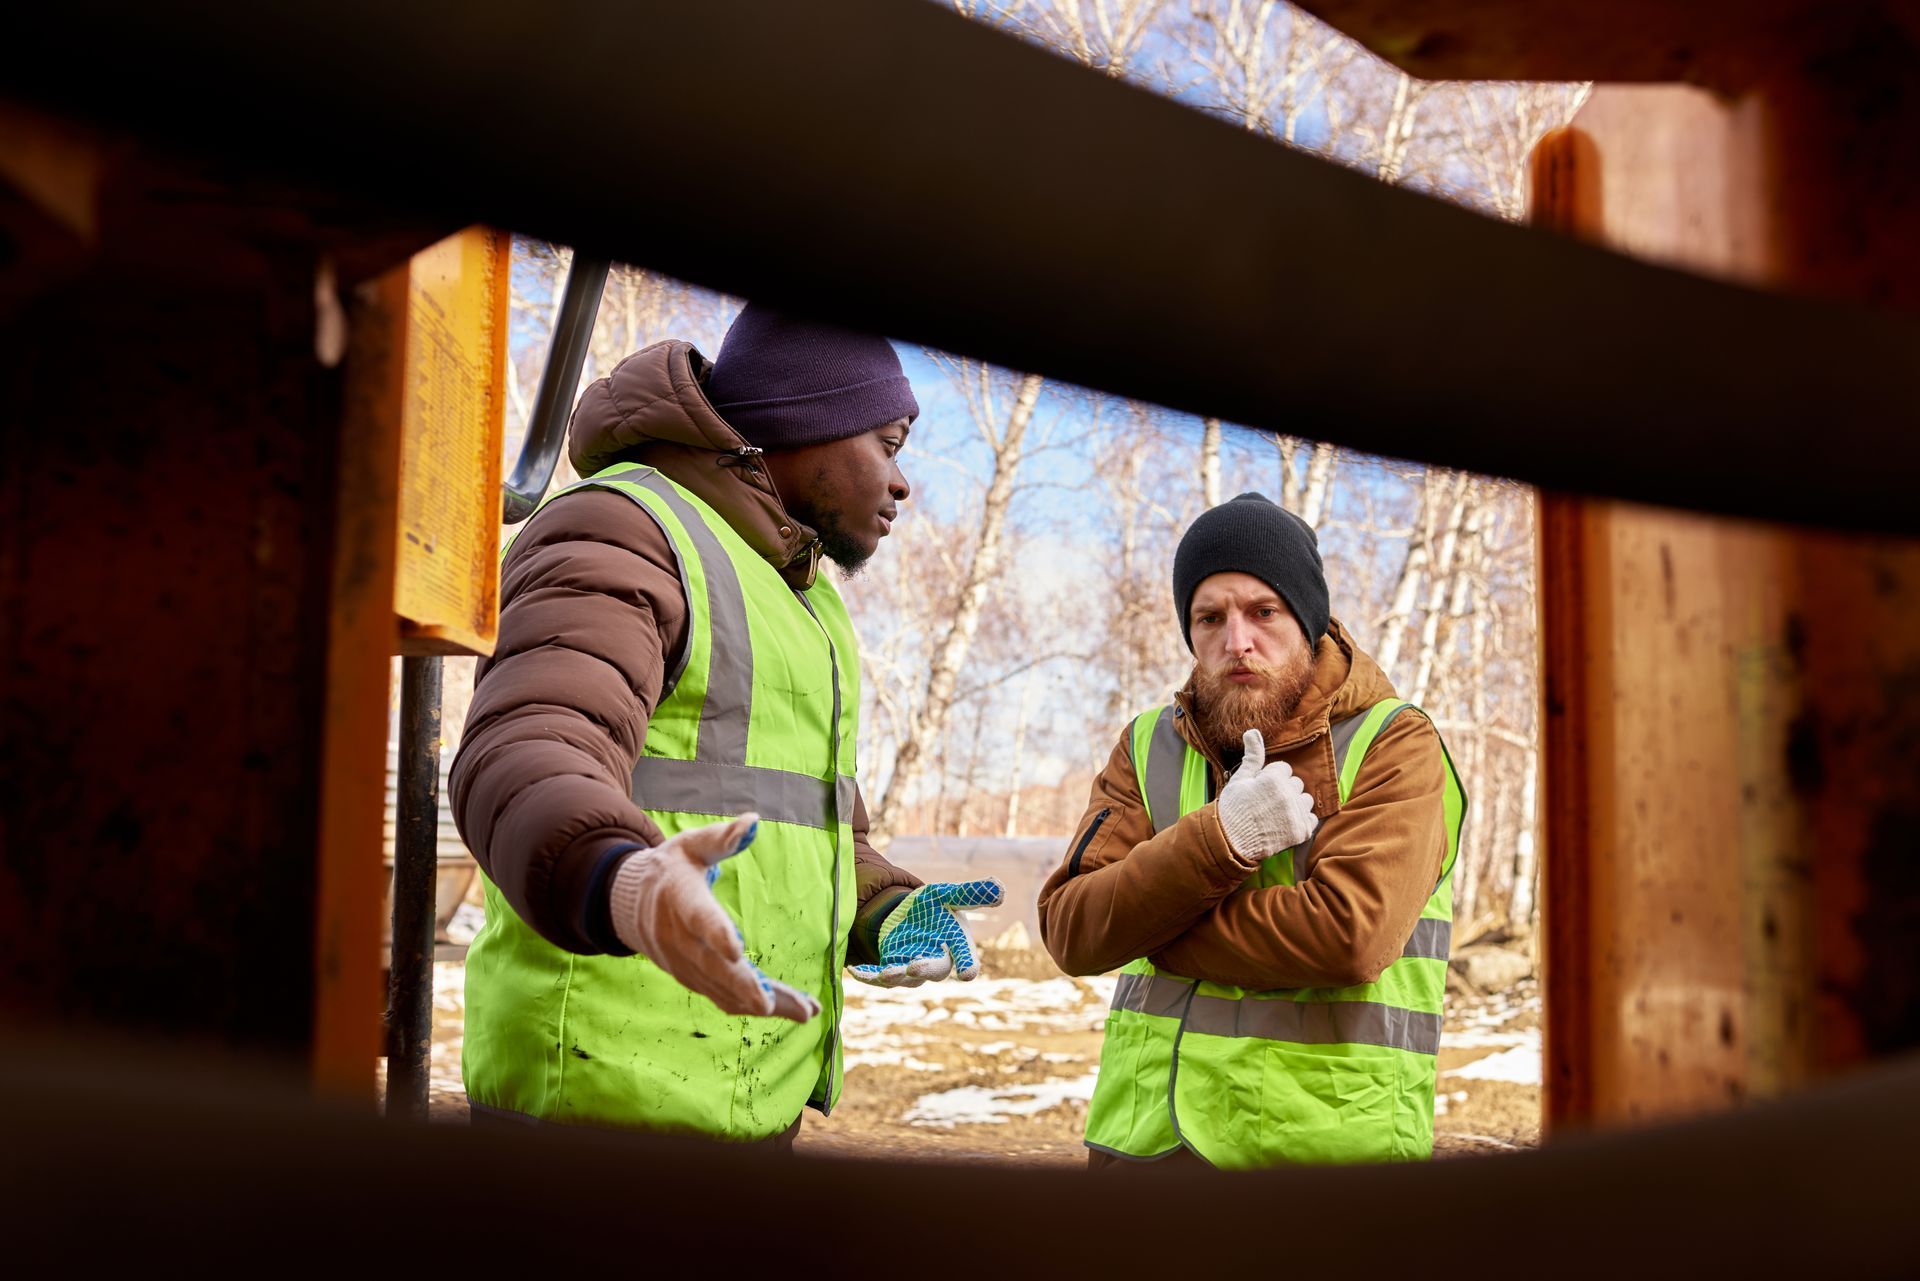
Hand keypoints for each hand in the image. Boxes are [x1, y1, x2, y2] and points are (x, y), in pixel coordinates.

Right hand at [607, 812, 821, 1021]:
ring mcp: (683, 963)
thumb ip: (721, 838)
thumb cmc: (670, 868)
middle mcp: (678, 938)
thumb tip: (753, 821)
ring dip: (760, 1003)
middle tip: (772, 1004)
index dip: (716, 934)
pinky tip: (787, 1009)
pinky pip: (720, 997)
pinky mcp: (690, 977)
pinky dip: (750, 1006)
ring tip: (805, 1011)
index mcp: (681, 899)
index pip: (699, 918)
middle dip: (743, 986)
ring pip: (721, 989)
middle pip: (711, 966)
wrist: (626, 903)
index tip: (737, 951)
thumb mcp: (690, 845)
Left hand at [847, 880, 1004, 987]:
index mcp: (955, 945)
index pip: (965, 957)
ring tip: (886, 972)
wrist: (908, 918)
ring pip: (905, 978)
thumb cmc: (935, 908)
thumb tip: (999, 888)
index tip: (968, 973)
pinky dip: (868, 976)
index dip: (967, 964)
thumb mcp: (949, 895)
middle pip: (934, 971)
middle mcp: (936, 962)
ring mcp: (911, 969)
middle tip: (915, 966)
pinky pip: (878, 977)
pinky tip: (855, 971)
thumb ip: (972, 893)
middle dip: (925, 969)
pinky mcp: (889, 969)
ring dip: (895, 975)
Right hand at [1217, 728, 1318, 860]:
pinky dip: (1302, 821)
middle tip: (1267, 803)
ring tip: (1277, 814)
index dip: (1272, 779)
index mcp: (1273, 779)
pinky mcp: (1301, 832)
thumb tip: (1253, 731)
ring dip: (1295, 805)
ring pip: (1306, 800)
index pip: (1285, 769)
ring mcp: (1295, 814)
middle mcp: (1287, 795)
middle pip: (1297, 784)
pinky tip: (1285, 824)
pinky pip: (1312, 819)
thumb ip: (1252, 756)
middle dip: (1285, 790)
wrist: (1230, 842)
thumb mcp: (1239, 779)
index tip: (1260, 790)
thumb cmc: (1233, 808)